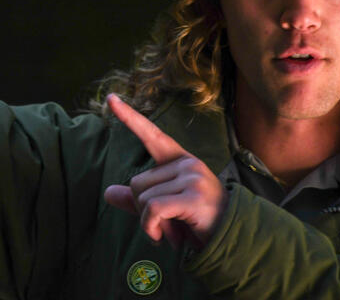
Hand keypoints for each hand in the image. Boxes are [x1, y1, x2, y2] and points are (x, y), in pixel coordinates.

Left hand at [103, 94, 226, 249]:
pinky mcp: (193, 197)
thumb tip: (108, 193)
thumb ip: (138, 200)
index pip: (152, 135)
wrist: (231, 240)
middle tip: (166, 223)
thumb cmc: (197, 222)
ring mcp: (192, 179)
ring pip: (142, 198)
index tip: (111, 99)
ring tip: (173, 230)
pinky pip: (152, 210)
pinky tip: (165, 238)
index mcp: (181, 160)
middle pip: (137, 183)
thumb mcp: (165, 208)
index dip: (130, 118)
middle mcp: (188, 164)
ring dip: (150, 222)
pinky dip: (150, 227)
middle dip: (143, 210)